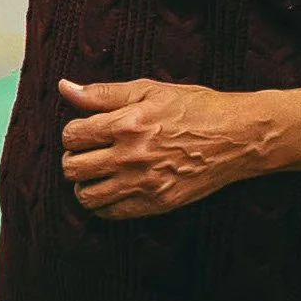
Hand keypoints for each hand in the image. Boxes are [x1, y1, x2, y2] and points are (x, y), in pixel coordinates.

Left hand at [58, 77, 278, 219]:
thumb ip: (102, 93)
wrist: (236, 137)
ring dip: (84, 184)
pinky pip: (111, 214)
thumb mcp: (148, 89)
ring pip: (87, 196)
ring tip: (96, 173)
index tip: (84, 131)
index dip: (72, 132)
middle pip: (73, 168)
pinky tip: (112, 188)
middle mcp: (130, 157)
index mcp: (126, 124)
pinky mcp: (156, 204)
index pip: (72, 135)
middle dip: (73, 158)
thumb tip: (64, 87)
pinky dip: (103, 204)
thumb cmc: (194, 107)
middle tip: (86, 152)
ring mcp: (143, 184)